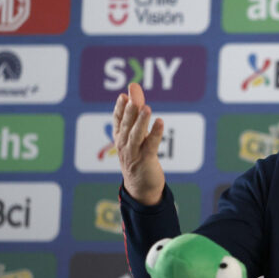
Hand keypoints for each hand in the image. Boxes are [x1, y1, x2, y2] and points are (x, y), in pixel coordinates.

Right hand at [113, 83, 164, 205]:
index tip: (123, 96)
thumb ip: (136, 113)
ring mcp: (134, 153)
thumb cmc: (138, 157)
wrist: (141, 187)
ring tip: (146, 108)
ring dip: (141, 121)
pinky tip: (160, 122)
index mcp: (120, 138)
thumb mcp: (136, 135)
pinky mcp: (146, 160)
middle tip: (131, 98)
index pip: (118, 121)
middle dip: (129, 111)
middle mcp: (124, 145)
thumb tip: (134, 90)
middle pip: (126, 125)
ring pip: (136, 135)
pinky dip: (155, 133)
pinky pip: (151, 145)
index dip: (120, 108)